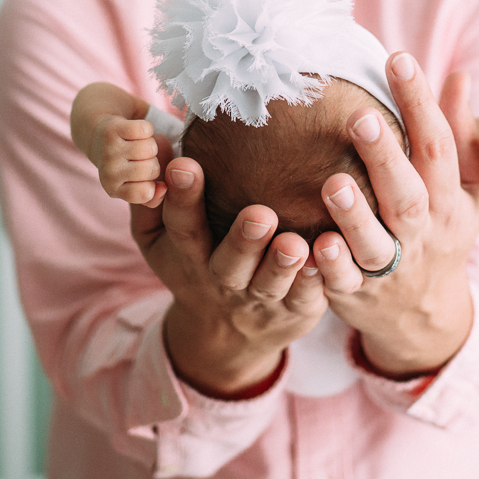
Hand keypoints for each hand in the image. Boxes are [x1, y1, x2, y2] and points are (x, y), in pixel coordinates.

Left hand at [86, 115, 170, 207]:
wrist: (97, 138)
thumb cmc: (124, 164)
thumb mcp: (134, 186)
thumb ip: (152, 197)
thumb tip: (163, 188)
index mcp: (113, 189)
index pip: (145, 193)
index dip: (151, 183)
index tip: (143, 176)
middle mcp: (109, 173)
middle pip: (152, 169)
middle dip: (153, 161)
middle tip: (140, 158)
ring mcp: (110, 151)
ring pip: (150, 148)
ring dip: (150, 144)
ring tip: (138, 145)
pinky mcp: (112, 130)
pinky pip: (145, 130)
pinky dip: (147, 129)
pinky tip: (136, 133)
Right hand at [131, 157, 327, 396]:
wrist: (225, 334)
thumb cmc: (193, 264)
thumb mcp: (158, 240)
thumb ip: (152, 198)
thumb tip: (157, 144)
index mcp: (189, 255)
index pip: (182, 226)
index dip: (182, 198)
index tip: (185, 165)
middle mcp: (222, 278)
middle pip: (230, 263)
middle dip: (244, 240)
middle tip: (259, 214)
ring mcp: (259, 297)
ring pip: (270, 283)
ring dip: (282, 264)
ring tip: (295, 243)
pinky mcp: (295, 309)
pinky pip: (306, 297)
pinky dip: (315, 281)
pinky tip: (326, 258)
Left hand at [312, 54, 478, 376]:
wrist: (427, 316)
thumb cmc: (440, 234)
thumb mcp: (464, 190)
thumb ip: (458, 132)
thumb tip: (460, 76)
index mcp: (447, 198)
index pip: (437, 145)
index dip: (419, 102)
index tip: (398, 58)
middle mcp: (422, 232)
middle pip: (407, 194)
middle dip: (385, 156)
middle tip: (361, 115)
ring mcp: (392, 266)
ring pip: (375, 242)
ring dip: (354, 213)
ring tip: (332, 181)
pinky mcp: (359, 294)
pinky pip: (346, 282)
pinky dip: (332, 266)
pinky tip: (316, 244)